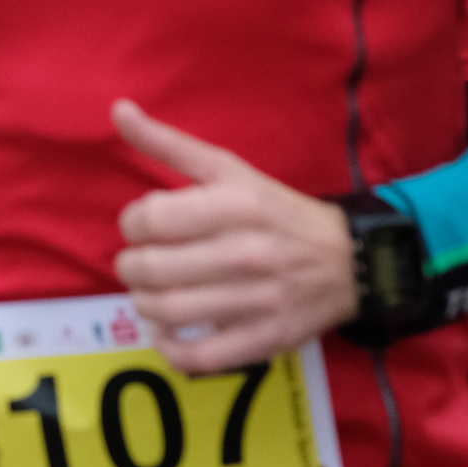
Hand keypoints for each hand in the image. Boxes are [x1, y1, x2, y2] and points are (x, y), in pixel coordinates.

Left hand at [111, 99, 356, 373]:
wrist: (349, 260)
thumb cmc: (276, 210)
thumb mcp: (228, 169)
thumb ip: (169, 144)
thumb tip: (118, 109)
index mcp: (236, 204)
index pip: (150, 218)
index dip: (132, 224)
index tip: (143, 226)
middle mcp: (247, 251)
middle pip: (151, 269)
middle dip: (131, 267)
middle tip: (139, 264)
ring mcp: (259, 300)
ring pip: (168, 312)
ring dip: (144, 304)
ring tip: (151, 294)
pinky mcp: (266, 339)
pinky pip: (200, 357)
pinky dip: (171, 348)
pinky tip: (169, 331)